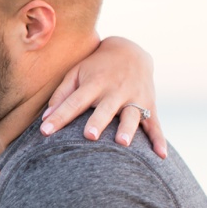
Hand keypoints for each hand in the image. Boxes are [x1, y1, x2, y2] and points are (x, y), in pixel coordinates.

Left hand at [40, 36, 166, 156]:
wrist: (131, 51)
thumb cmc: (96, 67)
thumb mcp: (77, 73)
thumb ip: (62, 95)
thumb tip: (45, 119)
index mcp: (94, 82)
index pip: (74, 101)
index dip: (60, 116)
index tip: (45, 131)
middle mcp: (115, 90)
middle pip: (105, 109)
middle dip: (98, 121)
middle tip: (90, 136)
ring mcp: (135, 97)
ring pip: (131, 115)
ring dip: (128, 129)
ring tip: (122, 143)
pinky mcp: (150, 104)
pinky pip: (155, 125)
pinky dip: (159, 140)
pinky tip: (161, 156)